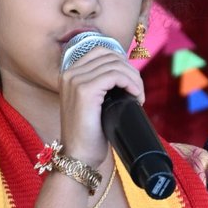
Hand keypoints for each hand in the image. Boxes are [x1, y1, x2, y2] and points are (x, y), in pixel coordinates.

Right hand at [58, 45, 142, 162]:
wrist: (79, 156)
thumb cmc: (89, 134)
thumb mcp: (94, 103)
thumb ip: (103, 85)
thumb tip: (128, 73)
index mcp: (69, 74)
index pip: (100, 51)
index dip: (121, 62)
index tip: (131, 81)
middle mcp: (69, 73)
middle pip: (109, 55)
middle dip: (130, 70)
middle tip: (138, 91)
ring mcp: (75, 80)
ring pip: (115, 64)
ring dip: (133, 78)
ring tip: (138, 96)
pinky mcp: (84, 90)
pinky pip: (115, 75)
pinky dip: (130, 83)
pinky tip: (136, 96)